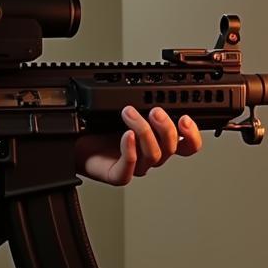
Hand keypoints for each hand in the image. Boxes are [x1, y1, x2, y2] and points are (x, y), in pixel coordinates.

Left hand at [76, 107, 202, 185]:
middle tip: (155, 111)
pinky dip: (130, 150)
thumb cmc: (100, 128)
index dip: (192, 136)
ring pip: (152, 156)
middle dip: (166, 128)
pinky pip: (129, 168)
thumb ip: (145, 106)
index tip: (185, 119)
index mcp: (159, 142)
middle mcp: (150, 156)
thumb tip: (157, 92)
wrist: (76, 141)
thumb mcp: (129, 112)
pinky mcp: (117, 175)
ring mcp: (134, 167)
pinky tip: (125, 136)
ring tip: (129, 113)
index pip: (187, 146)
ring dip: (143, 131)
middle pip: (171, 149)